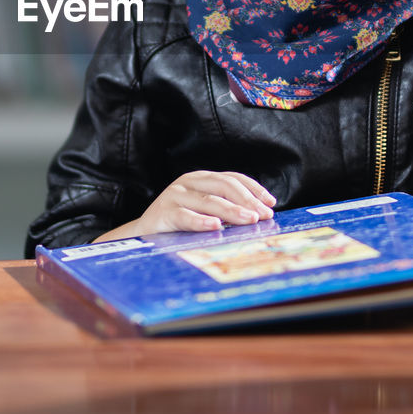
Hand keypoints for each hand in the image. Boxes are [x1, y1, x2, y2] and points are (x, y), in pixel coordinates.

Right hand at [94, 171, 275, 241]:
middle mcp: (188, 182)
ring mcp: (174, 196)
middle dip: (247, 200)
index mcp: (200, 179)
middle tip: (263, 215)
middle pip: (224, 186)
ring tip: (249, 220)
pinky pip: (185, 216)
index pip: (232, 178)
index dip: (253, 189)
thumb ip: (224, 208)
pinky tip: (215, 227)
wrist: (142, 235)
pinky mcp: (163, 213)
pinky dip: (201, 221)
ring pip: (209, 201)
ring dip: (232, 211)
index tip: (270, 203)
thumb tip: (258, 216)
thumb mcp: (203, 211)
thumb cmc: (178, 224)